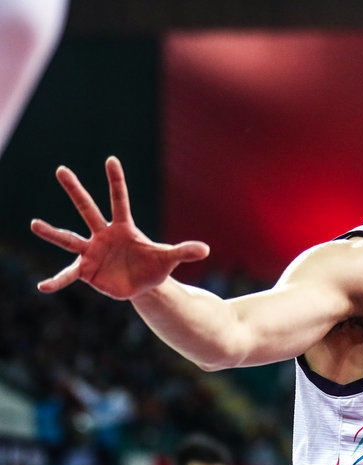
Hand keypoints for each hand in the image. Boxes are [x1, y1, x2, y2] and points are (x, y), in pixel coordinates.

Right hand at [30, 156, 208, 298]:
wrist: (141, 285)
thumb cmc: (154, 266)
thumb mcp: (169, 259)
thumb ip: (184, 252)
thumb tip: (206, 250)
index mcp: (124, 227)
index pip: (120, 199)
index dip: (117, 181)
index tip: (111, 159)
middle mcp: (103, 235)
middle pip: (88, 209)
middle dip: (76, 190)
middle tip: (61, 170)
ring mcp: (92, 251)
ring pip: (69, 239)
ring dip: (52, 233)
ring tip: (35, 224)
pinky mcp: (86, 270)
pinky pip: (68, 275)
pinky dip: (57, 280)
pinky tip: (43, 287)